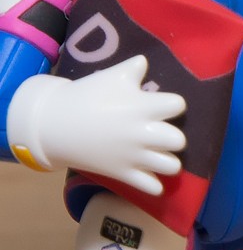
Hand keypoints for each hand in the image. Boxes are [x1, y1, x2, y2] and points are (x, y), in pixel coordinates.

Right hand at [7, 55, 185, 194]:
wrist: (55, 124)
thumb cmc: (87, 96)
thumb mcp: (112, 76)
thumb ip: (134, 69)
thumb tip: (145, 62)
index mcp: (142, 107)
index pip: (177, 105)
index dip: (174, 104)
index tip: (165, 105)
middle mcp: (142, 133)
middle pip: (178, 140)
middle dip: (175, 136)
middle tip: (163, 133)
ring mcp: (133, 156)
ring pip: (171, 166)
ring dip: (170, 161)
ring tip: (161, 154)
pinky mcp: (122, 173)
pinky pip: (150, 187)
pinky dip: (155, 185)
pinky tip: (151, 175)